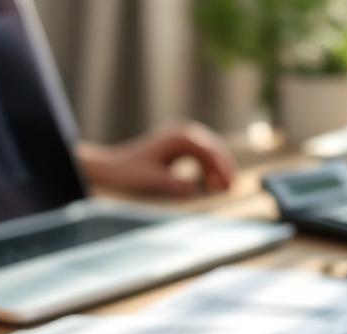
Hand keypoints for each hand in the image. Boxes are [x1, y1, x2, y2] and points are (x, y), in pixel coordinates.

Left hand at [77, 122, 236, 195]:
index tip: (229, 185)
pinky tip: (210, 183)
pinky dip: (208, 168)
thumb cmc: (131, 173)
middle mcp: (182, 131)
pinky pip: (201, 155)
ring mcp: (181, 136)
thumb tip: (196, 189)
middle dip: (224, 168)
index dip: (222, 169)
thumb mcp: (154, 181)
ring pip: (209, 151)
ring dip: (218, 169)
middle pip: (213, 148)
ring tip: (224, 188)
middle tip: (233, 187)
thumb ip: (175, 184)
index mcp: (178, 137)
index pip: (209, 151)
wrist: (113, 167)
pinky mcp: (179, 145)